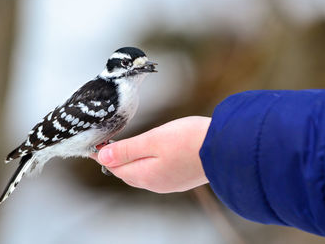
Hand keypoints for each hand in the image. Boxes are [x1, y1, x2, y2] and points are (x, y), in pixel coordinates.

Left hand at [91, 116, 210, 192]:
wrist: (227, 148)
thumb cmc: (189, 141)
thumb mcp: (152, 141)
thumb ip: (126, 149)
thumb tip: (102, 156)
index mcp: (145, 175)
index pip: (115, 167)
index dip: (103, 154)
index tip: (96, 142)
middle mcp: (156, 183)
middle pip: (127, 173)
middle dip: (116, 160)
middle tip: (108, 144)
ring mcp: (170, 182)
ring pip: (142, 173)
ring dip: (131, 162)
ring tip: (126, 147)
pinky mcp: (182, 177)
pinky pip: (156, 173)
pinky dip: (147, 164)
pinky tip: (151, 155)